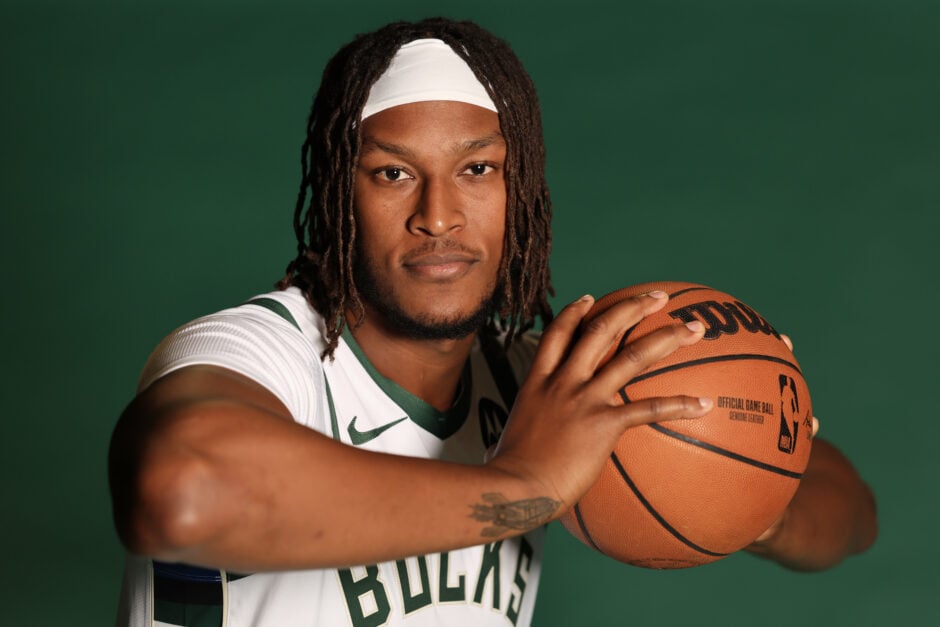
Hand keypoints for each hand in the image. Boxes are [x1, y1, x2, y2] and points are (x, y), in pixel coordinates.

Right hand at [486, 291, 713, 513]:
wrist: (514, 488)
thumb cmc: (507, 476)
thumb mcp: (511, 438)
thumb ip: (528, 431)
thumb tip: (522, 447)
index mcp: (538, 382)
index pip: (557, 334)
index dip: (574, 312)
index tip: (591, 298)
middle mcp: (562, 382)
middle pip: (600, 330)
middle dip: (632, 307)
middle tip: (658, 297)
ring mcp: (583, 399)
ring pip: (631, 356)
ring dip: (666, 338)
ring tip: (695, 329)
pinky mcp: (603, 424)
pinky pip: (648, 408)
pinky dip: (679, 405)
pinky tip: (705, 404)